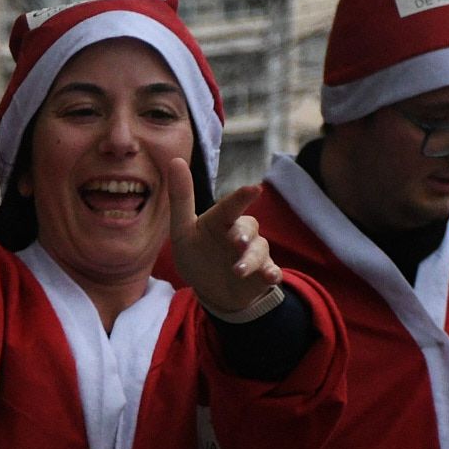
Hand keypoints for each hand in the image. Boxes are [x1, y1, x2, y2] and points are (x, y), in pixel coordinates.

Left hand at [165, 159, 281, 315]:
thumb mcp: (182, 231)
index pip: (231, 206)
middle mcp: (241, 232)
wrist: (212, 290)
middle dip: (243, 234)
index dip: (241, 197)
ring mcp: (254, 252)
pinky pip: (272, 271)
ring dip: (250, 260)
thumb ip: (181, 199)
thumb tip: (175, 159)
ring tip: (237, 271)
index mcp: (221, 219)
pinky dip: (272, 273)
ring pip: (258, 250)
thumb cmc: (197, 255)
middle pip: (248, 226)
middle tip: (236, 240)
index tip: (253, 189)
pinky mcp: (263, 273)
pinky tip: (271, 277)